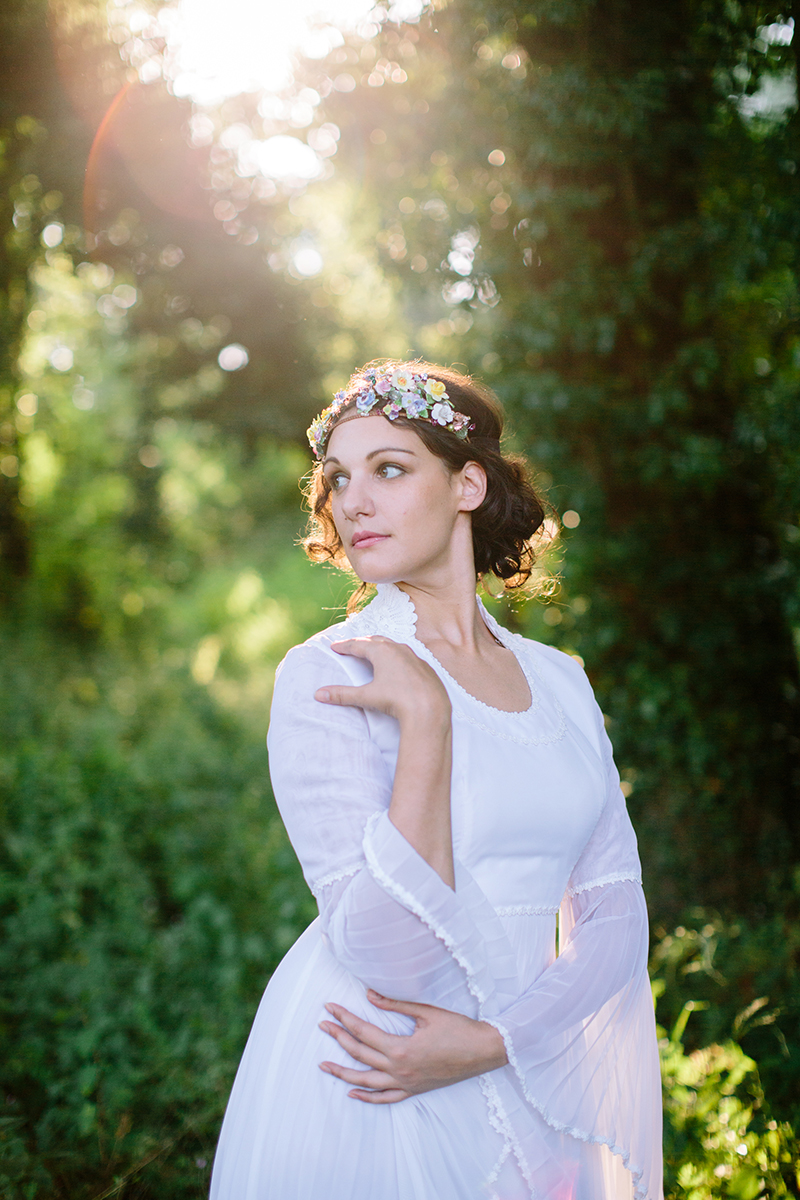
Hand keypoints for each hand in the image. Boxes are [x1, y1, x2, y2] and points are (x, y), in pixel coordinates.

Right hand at [315, 636, 450, 728]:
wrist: (429, 709)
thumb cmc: (397, 700)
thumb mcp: (366, 697)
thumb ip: (342, 694)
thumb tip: (318, 694)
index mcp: (382, 651)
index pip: (358, 645)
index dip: (345, 646)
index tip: (335, 646)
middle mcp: (399, 649)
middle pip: (376, 640)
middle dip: (362, 642)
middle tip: (352, 646)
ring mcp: (414, 657)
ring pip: (394, 646)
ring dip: (381, 647)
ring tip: (373, 651)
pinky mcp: (425, 667)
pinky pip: (408, 657)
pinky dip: (397, 657)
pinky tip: (397, 666)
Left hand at [318, 989, 507, 1103]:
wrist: (484, 1051)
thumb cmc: (457, 1029)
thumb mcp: (426, 1012)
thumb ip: (395, 1005)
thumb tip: (369, 995)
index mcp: (401, 1048)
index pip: (364, 1032)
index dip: (344, 1019)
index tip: (329, 1009)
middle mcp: (399, 1070)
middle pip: (360, 1054)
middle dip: (339, 1038)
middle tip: (322, 1025)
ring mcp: (406, 1083)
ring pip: (367, 1082)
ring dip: (343, 1072)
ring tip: (324, 1065)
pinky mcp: (414, 1090)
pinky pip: (386, 1098)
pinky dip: (367, 1097)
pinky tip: (353, 1091)